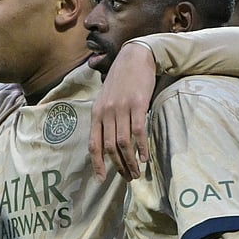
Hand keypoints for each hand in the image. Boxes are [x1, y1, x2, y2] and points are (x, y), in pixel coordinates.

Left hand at [89, 43, 154, 179]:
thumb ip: (104, 119)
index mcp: (96, 113)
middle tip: (128, 178)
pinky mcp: (137, 104)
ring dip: (130, 161)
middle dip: (118, 166)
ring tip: (137, 172)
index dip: (97, 164)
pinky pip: (138, 131)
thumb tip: (107, 144)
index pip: (93, 144)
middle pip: (110, 147)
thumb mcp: (106, 99)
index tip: (101, 180)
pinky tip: (144, 158)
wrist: (134, 58)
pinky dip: (141, 147)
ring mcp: (121, 108)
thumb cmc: (121, 81)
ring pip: (123, 143)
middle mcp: (106, 112)